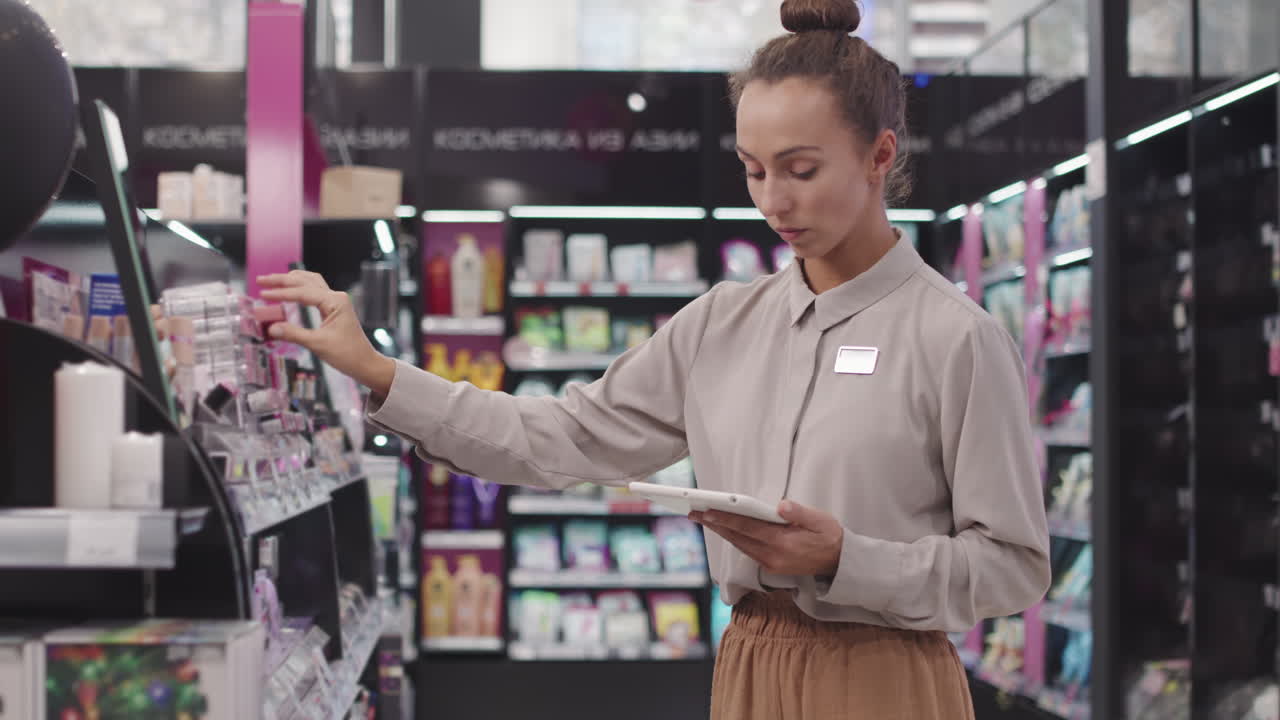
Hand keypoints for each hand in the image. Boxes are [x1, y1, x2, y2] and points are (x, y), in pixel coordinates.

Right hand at [256, 270, 395, 395]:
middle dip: (282, 280)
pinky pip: (314, 292)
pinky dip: (299, 288)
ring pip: (310, 283)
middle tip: (261, 280)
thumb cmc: (347, 355)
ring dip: (290, 280)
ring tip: (271, 281)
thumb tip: (271, 328)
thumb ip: (293, 334)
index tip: (262, 294)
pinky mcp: (333, 308)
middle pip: (305, 281)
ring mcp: (336, 302)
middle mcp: (336, 297)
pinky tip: (288, 289)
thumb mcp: (317, 344)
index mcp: (335, 302)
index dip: (281, 293)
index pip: (302, 293)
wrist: (365, 363)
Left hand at [691, 500, 843, 576]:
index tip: (707, 510)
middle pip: (737, 537)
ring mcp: (771, 564)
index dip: (725, 518)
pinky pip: (747, 551)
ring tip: (704, 518)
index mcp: (783, 542)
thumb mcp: (821, 520)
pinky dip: (734, 539)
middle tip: (694, 512)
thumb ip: (800, 512)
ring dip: (721, 532)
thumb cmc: (830, 536)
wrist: (840, 563)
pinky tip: (726, 530)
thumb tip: (781, 505)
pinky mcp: (772, 568)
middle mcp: (773, 556)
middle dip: (715, 524)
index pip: (747, 528)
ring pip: (740, 545)